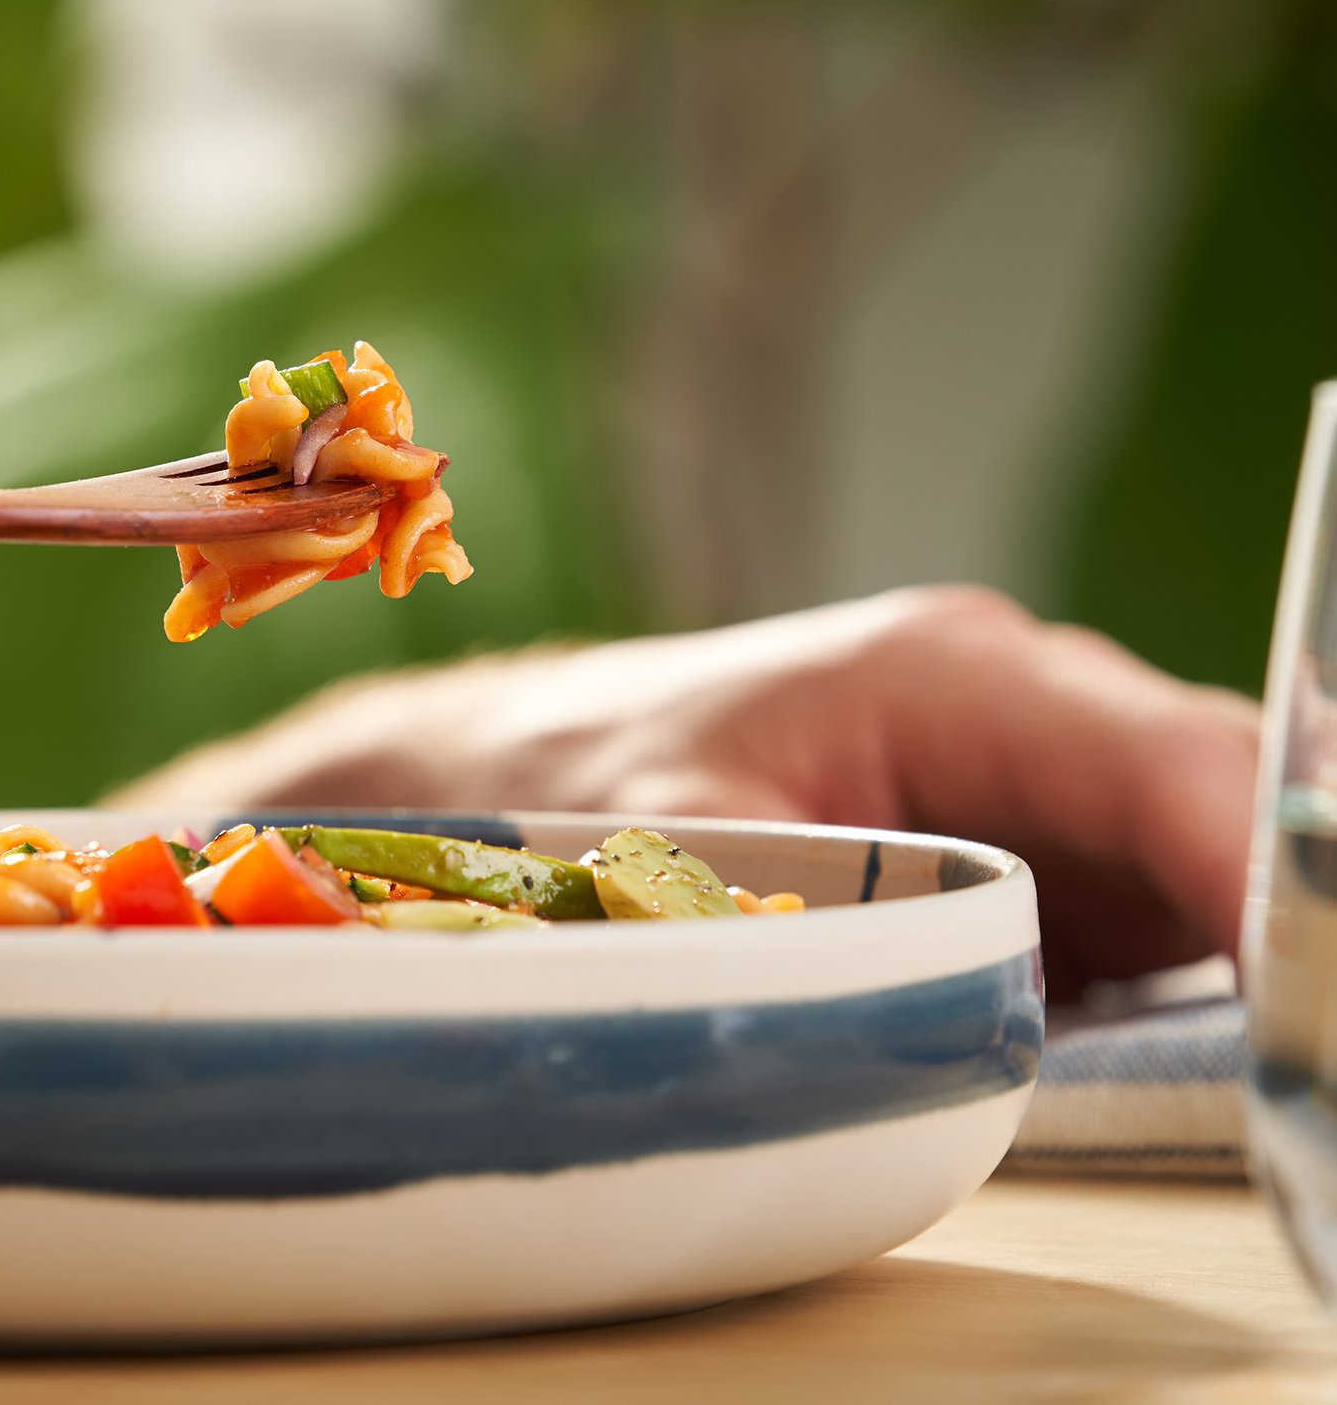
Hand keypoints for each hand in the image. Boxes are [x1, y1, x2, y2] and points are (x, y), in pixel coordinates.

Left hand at [115, 587, 1258, 995]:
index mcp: (945, 673)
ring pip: (1200, 871)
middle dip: (1275, 932)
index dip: (1266, 868)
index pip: (1173, 760)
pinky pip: (1145, 921)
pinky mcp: (1014, 854)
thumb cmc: (564, 789)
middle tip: (1288, 1062)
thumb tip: (932, 1016)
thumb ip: (803, 928)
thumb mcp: (664, 863)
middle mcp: (1014, 711)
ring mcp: (1023, 782)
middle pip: (1218, 810)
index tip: (1303, 983)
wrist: (484, 777)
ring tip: (1256, 1067)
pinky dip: (1181, 997)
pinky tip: (1187, 1065)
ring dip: (1239, 971)